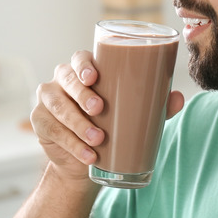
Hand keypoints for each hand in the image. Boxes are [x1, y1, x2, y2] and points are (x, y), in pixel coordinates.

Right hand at [30, 51, 185, 181]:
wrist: (89, 159)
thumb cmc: (113, 125)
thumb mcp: (134, 114)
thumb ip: (156, 105)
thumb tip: (178, 98)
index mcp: (86, 71)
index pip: (81, 58)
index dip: (84, 65)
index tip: (94, 77)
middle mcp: (63, 80)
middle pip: (66, 79)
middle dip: (81, 93)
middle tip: (99, 109)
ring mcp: (48, 100)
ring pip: (58, 106)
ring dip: (78, 124)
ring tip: (99, 139)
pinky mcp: (40, 121)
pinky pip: (53, 130)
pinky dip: (71, 144)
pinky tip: (87, 155)